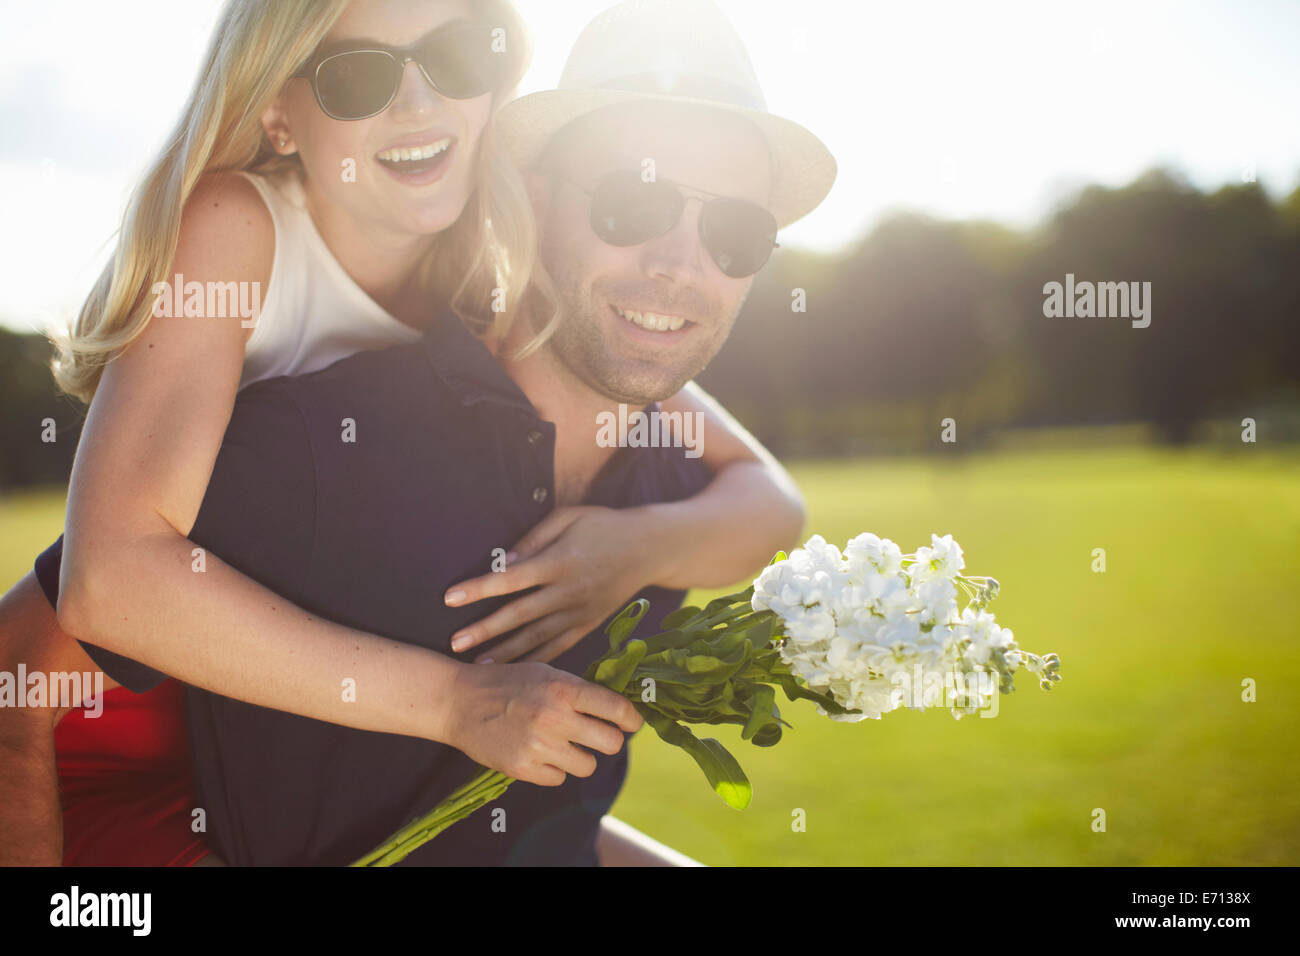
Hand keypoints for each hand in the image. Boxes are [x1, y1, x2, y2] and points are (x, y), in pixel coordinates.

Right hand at [443, 660, 641, 785]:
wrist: (459, 701)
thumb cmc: (508, 683)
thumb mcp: (546, 673)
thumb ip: (580, 690)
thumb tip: (620, 708)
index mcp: (563, 689)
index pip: (616, 709)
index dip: (631, 719)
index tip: (631, 723)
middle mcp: (554, 717)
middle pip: (611, 743)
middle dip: (609, 741)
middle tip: (597, 736)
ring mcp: (538, 746)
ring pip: (587, 765)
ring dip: (579, 757)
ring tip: (560, 743)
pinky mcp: (522, 768)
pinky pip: (559, 778)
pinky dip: (553, 769)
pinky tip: (538, 752)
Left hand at [444, 506, 664, 663]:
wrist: (649, 548)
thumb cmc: (603, 525)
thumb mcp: (569, 517)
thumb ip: (534, 538)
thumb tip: (504, 561)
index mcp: (560, 561)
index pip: (511, 578)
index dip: (479, 588)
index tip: (450, 598)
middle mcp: (568, 591)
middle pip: (519, 614)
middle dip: (484, 629)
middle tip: (454, 644)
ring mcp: (580, 612)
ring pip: (537, 637)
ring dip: (505, 652)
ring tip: (477, 666)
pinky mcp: (589, 624)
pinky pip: (558, 646)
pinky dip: (536, 659)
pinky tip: (515, 669)